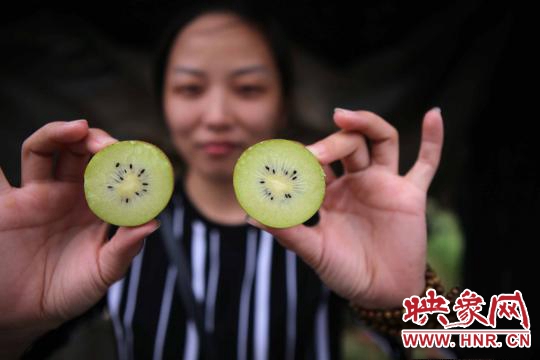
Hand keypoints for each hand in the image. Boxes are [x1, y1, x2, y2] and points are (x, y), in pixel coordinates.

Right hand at [0, 121, 158, 356]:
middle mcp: (67, 194)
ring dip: (59, 134)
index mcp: (96, 206)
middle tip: (109, 145)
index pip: (112, 172)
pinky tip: (0, 157)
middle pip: (80, 152)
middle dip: (96, 141)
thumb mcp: (103, 273)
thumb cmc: (69, 291)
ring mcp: (36, 195)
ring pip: (43, 151)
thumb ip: (125, 249)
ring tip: (78, 128)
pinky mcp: (6, 205)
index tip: (136, 157)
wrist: (26, 314)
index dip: (124, 161)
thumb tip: (153, 223)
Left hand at [248, 108, 443, 307]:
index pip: (315, 164)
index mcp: (329, 193)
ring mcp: (384, 185)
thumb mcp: (314, 252)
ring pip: (380, 141)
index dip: (300, 159)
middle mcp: (356, 182)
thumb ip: (288, 232)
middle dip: (329, 144)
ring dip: (366, 124)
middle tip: (311, 154)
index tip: (279, 160)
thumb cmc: (345, 272)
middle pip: (346, 146)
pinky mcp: (411, 195)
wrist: (382, 294)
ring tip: (344, 116)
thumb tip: (251, 215)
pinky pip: (426, 164)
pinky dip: (433, 140)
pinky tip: (434, 114)